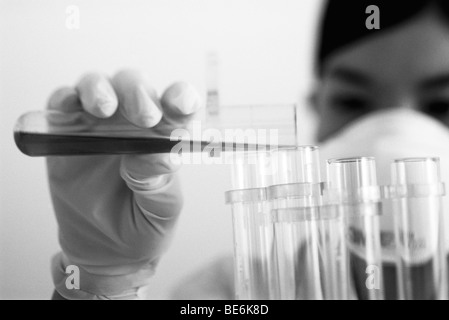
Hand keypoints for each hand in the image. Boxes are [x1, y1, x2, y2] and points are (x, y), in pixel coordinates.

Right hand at [47, 70, 201, 299]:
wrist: (105, 250)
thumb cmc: (142, 226)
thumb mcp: (162, 211)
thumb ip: (160, 181)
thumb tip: (156, 151)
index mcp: (166, 136)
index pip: (179, 105)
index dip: (181, 97)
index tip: (180, 105)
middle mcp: (134, 124)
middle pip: (136, 87)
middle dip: (138, 93)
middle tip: (142, 117)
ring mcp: (99, 126)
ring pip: (98, 86)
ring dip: (99, 89)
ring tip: (103, 109)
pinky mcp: (66, 135)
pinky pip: (61, 106)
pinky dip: (62, 100)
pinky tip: (66, 108)